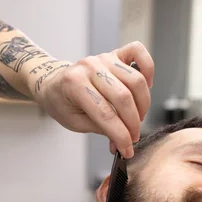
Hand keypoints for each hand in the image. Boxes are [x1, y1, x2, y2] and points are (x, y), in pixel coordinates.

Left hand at [32, 41, 153, 158]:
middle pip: (123, 97)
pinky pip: (138, 52)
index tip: (128, 149)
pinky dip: (148, 69)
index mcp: (74, 83)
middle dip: (132, 123)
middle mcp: (90, 67)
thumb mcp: (75, 122)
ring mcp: (103, 58)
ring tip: (136, 119)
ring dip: (142, 104)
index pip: (105, 113)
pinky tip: (147, 85)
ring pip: (135, 80)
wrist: (54, 84)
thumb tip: (122, 142)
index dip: (120, 135)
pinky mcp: (114, 54)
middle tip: (133, 137)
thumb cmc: (62, 104)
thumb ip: (100, 129)